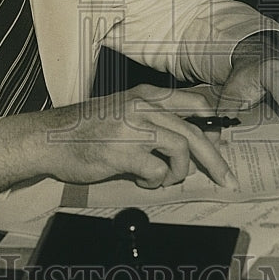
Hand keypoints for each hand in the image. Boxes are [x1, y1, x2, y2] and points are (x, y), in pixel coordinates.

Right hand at [0, 85, 238, 193]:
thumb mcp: (122, 112)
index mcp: (145, 97)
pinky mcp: (123, 153)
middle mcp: (143, 109)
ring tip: (164, 179)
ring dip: (179, 173)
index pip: (192, 103)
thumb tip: (186, 140)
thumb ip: (152, 120)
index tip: (228, 136)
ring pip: (181, 151)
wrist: (49, 138)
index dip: (215, 121)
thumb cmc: (85, 129)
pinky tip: (143, 181)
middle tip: (228, 180)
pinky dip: (156, 182)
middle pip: (194, 133)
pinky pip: (158, 171)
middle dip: (217, 160)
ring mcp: (133, 129)